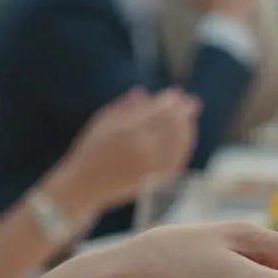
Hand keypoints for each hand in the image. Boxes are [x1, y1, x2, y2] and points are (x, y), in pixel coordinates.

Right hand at [49, 89, 198, 214]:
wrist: (85, 185)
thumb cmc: (92, 149)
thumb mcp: (103, 121)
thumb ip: (126, 106)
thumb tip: (145, 92)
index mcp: (129, 130)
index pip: (160, 110)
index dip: (172, 100)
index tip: (177, 93)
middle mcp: (144, 148)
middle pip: (174, 124)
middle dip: (185, 111)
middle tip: (192, 103)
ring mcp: (152, 165)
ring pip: (180, 142)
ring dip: (188, 127)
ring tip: (189, 118)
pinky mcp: (155, 179)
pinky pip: (178, 160)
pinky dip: (184, 146)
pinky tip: (185, 139)